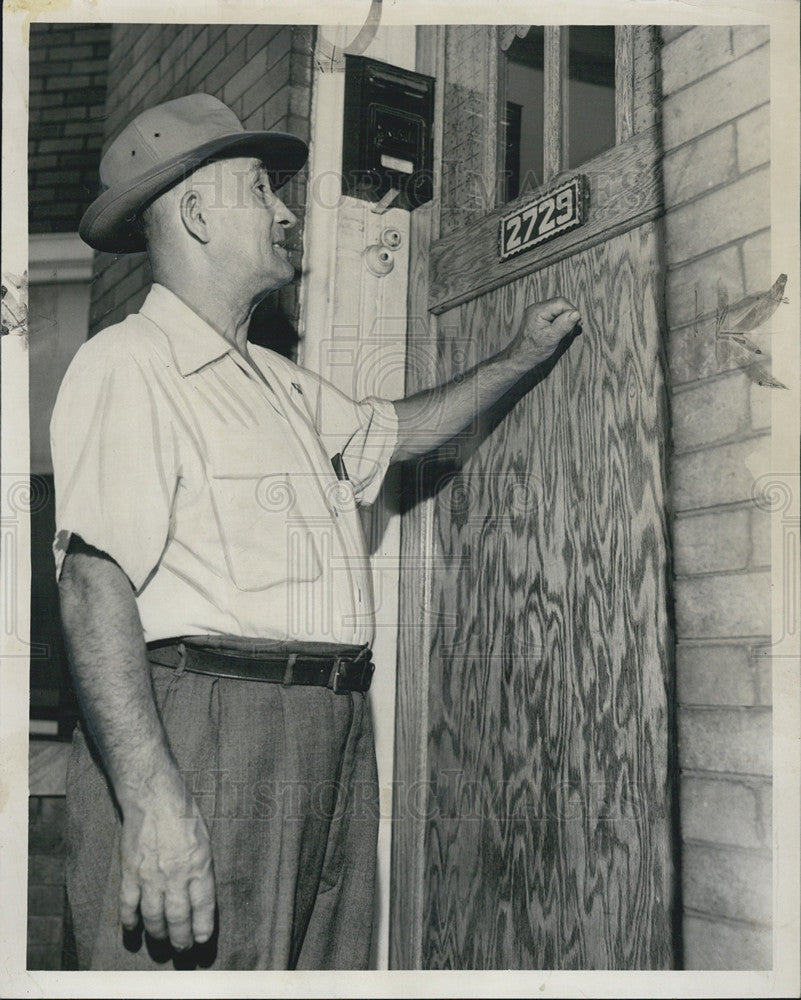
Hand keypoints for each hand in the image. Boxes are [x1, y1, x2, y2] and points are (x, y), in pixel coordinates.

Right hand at [119, 772, 215, 950]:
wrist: (154, 796)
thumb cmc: (183, 814)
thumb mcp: (204, 840)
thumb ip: (201, 868)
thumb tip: (199, 896)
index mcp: (199, 864)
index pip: (203, 906)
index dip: (203, 927)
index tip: (202, 940)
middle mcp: (175, 874)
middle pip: (178, 918)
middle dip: (181, 938)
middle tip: (182, 949)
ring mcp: (151, 875)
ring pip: (153, 916)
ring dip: (158, 934)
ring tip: (161, 943)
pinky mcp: (130, 871)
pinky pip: (128, 904)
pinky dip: (130, 920)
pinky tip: (133, 929)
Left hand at [506, 297, 581, 369]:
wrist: (520, 358)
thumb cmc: (533, 350)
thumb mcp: (551, 338)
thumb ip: (564, 325)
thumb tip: (577, 313)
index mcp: (538, 311)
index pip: (561, 303)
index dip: (572, 312)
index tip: (576, 325)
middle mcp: (536, 308)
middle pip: (560, 304)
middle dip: (569, 316)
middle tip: (571, 330)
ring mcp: (537, 312)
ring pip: (558, 309)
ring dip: (565, 319)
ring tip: (565, 333)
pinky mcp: (538, 317)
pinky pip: (554, 314)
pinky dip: (560, 322)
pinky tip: (560, 332)